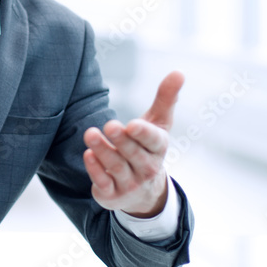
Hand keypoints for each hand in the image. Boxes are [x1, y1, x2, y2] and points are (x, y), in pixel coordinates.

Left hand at [83, 70, 183, 216]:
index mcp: (158, 149)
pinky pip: (104, 183)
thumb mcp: (158, 124)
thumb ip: (166, 99)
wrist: (143, 192)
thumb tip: (178, 71)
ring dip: (103, 151)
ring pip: (116, 167)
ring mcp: (130, 184)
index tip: (133, 124)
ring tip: (90, 133)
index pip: (154, 141)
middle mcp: (147, 168)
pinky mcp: (112, 195)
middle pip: (133, 154)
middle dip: (121, 140)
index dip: (144, 133)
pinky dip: (95, 170)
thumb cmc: (148, 148)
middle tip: (109, 125)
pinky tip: (88, 154)